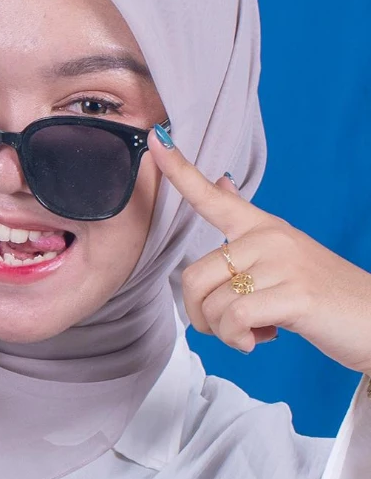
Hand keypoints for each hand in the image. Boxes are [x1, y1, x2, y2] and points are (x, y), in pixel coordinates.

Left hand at [153, 135, 370, 371]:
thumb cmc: (323, 294)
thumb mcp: (285, 254)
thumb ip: (246, 227)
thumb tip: (222, 184)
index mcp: (263, 228)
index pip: (214, 197)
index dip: (180, 170)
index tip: (156, 138)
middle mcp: (270, 239)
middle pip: (193, 277)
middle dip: (201, 316)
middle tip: (231, 326)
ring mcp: (283, 264)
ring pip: (212, 304)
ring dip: (224, 332)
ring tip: (256, 330)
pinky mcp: (295, 295)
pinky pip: (235, 319)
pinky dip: (238, 340)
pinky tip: (259, 339)